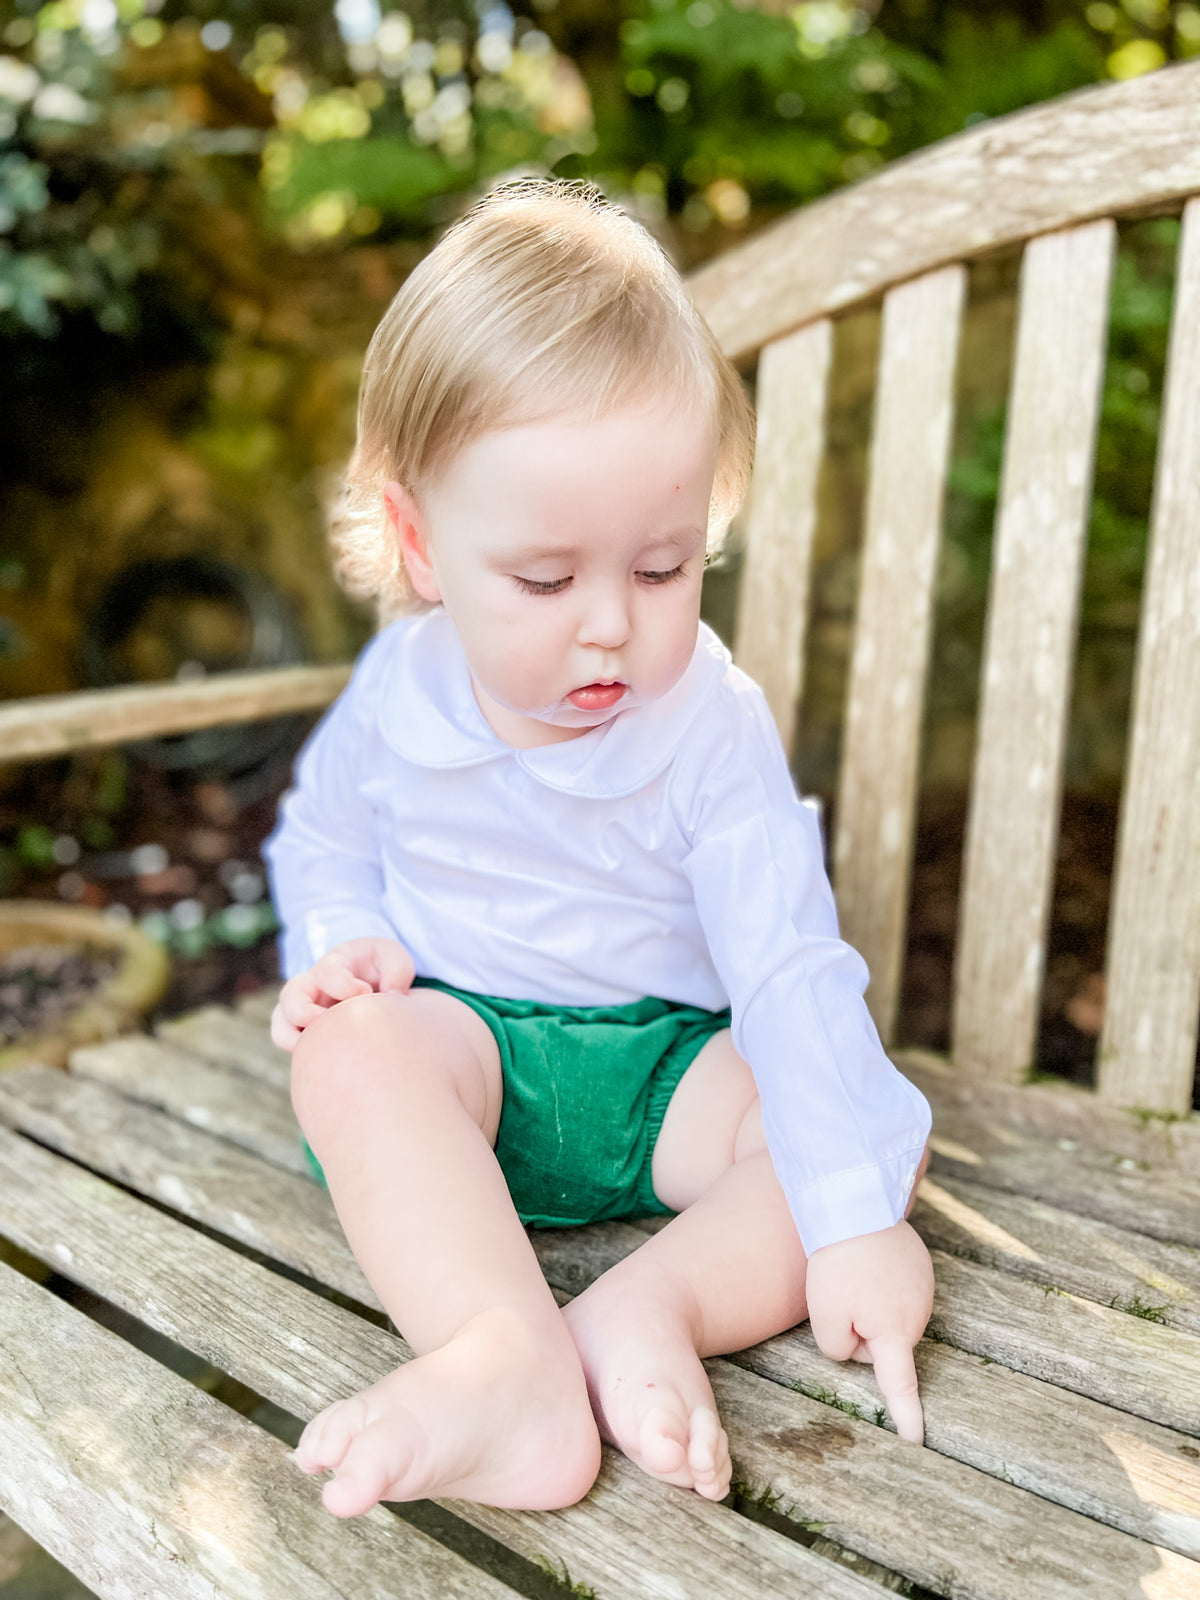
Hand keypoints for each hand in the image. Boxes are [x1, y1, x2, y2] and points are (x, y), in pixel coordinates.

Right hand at [271, 937, 415, 1049]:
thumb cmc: (382, 970)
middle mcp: (311, 985)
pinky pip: (288, 1043)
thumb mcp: (395, 960)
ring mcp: (303, 1009)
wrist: (374, 983)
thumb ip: (397, 971)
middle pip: (290, 996)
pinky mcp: (304, 1031)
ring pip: (282, 1025)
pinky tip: (325, 1058)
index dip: (344, 985)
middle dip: (306, 1012)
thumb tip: (392, 996)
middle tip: (332, 1023)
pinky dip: (300, 1052)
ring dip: (295, 1037)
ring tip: (321, 1045)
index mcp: (334, 964)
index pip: (327, 973)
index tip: (367, 993)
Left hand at [803, 1219, 933, 1443]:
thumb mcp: (825, 1317)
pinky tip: (865, 1258)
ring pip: (886, 1314)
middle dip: (859, 1330)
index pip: (901, 1385)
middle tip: (838, 1294)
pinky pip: (893, 1286)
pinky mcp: (918, 1262)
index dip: (908, 1416)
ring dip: (867, 1303)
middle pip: (882, 1343)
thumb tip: (857, 1346)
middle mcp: (918, 1312)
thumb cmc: (837, 1262)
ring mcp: (923, 1285)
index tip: (916, 1441)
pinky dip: (877, 1281)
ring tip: (851, 1270)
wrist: (855, 1201)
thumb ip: (841, 1348)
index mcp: (895, 1332)